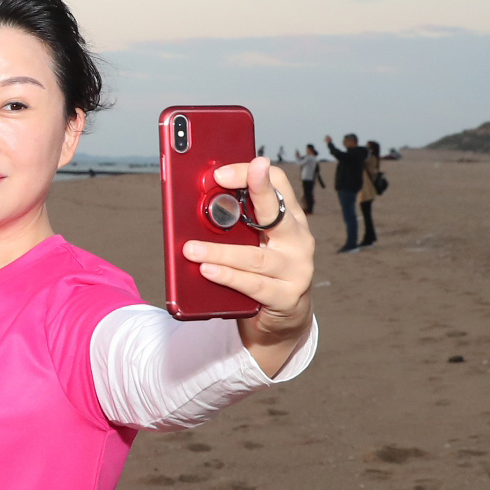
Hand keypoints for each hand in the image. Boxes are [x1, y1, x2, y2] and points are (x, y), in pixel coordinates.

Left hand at [184, 157, 315, 368]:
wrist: (283, 316)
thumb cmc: (260, 269)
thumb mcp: (252, 239)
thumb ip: (235, 221)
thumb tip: (193, 203)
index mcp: (290, 217)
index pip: (278, 182)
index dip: (250, 172)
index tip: (221, 172)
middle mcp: (298, 239)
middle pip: (274, 210)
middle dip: (252, 190)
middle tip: (220, 178)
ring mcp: (297, 268)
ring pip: (254, 256)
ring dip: (218, 251)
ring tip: (191, 248)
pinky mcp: (287, 296)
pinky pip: (253, 285)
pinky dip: (228, 276)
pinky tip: (207, 270)